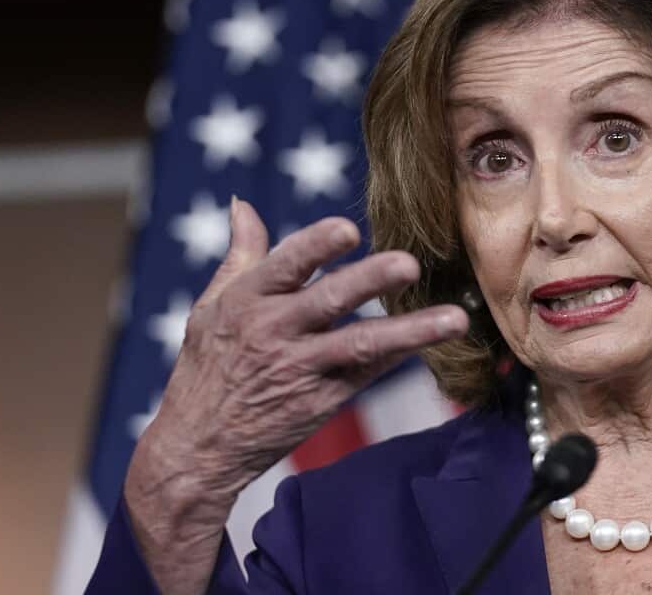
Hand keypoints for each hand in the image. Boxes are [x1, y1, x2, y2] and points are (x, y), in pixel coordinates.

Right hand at [123, 197, 467, 593]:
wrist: (198, 448)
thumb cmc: (207, 368)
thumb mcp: (210, 307)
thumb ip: (240, 255)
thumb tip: (243, 204)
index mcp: (246, 301)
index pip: (284, 265)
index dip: (316, 246)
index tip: (349, 229)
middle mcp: (274, 332)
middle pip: (329, 300)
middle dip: (370, 281)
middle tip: (410, 264)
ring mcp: (300, 369)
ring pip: (361, 344)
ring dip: (410, 331)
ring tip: (453, 319)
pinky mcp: (321, 401)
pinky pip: (369, 373)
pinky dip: (402, 356)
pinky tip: (438, 341)